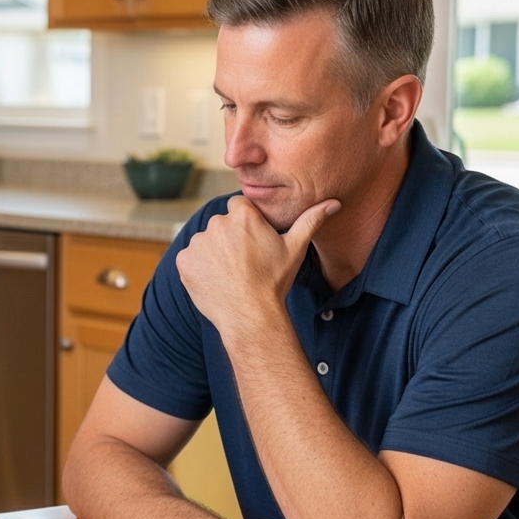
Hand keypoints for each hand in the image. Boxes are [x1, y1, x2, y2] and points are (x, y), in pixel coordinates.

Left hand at [176, 196, 338, 338]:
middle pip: (222, 225)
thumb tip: (334, 203)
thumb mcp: (295, 249)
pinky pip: (191, 259)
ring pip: (206, 242)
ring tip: (231, 274)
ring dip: (214, 253)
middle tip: (244, 262)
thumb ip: (310, 221)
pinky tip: (216, 281)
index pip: (239, 207)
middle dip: (230, 239)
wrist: (250, 315)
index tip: (253, 242)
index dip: (246, 224)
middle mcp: (216, 223)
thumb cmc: (274, 281)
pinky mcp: (184, 261)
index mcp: (242, 214)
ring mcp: (198, 242)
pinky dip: (199, 268)